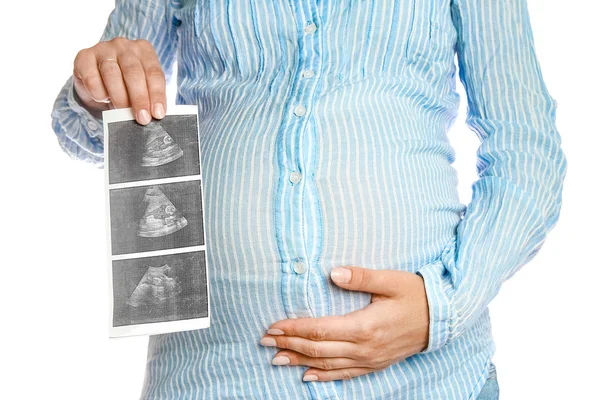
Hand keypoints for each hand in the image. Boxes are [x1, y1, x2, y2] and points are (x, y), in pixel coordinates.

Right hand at [72, 37, 166, 124]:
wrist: (95, 80)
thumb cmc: (124, 85)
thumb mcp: (140, 88)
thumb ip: (147, 97)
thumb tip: (154, 115)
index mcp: (143, 50)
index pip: (154, 73)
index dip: (157, 95)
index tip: (158, 114)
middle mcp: (124, 45)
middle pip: (133, 72)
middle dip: (139, 98)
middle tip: (142, 118)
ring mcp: (103, 49)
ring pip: (112, 74)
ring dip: (119, 97)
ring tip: (122, 112)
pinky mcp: (83, 57)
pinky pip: (92, 78)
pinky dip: (98, 93)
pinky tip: (102, 98)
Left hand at [260, 266, 430, 381]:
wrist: (442, 319)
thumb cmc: (416, 295)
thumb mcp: (391, 280)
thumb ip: (361, 276)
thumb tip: (334, 272)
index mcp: (365, 326)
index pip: (320, 330)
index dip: (294, 329)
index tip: (273, 326)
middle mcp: (364, 348)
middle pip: (318, 349)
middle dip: (289, 345)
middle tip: (265, 342)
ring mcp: (370, 359)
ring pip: (327, 364)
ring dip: (299, 362)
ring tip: (276, 359)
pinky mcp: (376, 364)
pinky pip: (345, 374)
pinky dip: (324, 376)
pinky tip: (307, 376)